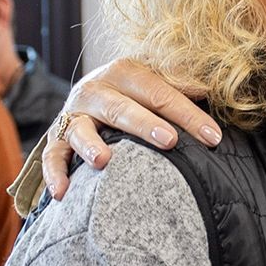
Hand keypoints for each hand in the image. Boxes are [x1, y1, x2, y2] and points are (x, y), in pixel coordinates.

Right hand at [43, 59, 217, 200]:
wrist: (93, 94)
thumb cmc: (137, 94)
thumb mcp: (156, 83)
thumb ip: (179, 86)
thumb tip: (207, 89)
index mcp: (125, 72)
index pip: (160, 92)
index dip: (188, 114)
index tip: (213, 138)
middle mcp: (96, 89)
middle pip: (121, 107)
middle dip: (144, 124)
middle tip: (169, 140)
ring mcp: (74, 114)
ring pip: (81, 129)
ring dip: (90, 144)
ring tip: (103, 161)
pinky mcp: (57, 137)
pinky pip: (52, 156)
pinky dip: (54, 173)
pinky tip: (63, 193)